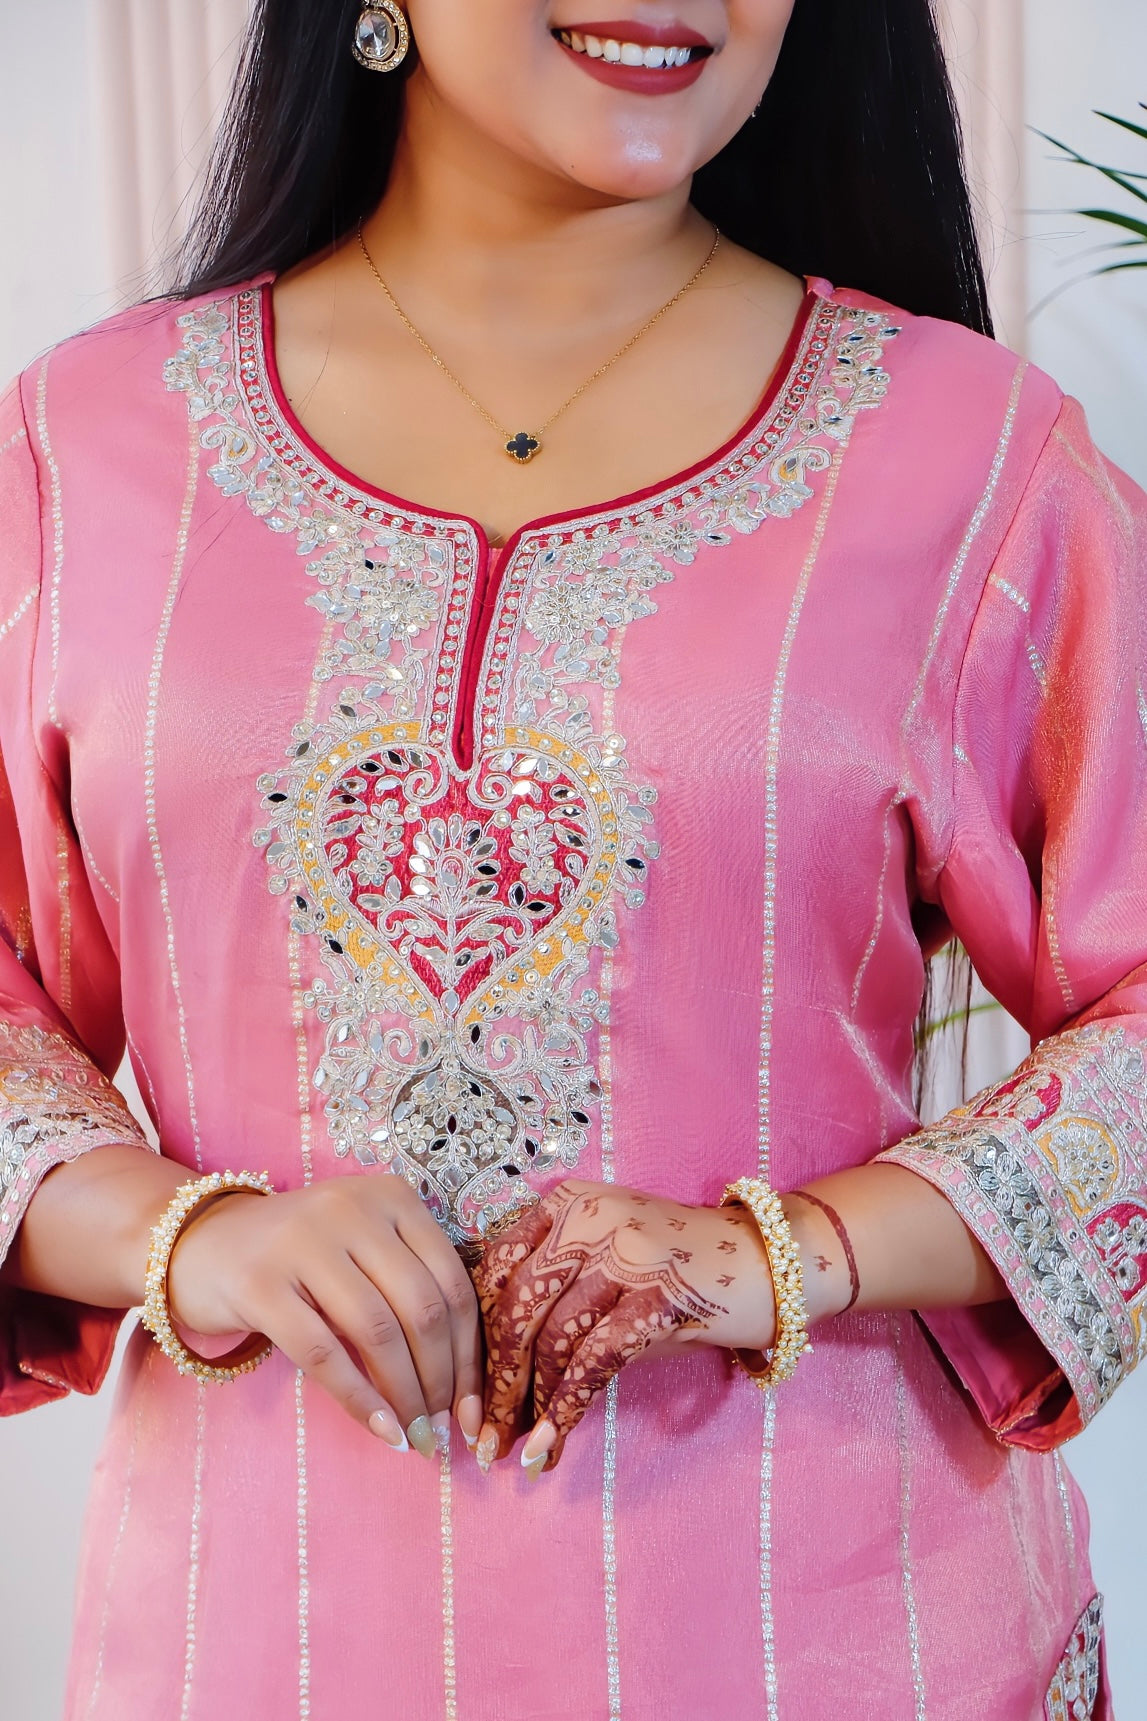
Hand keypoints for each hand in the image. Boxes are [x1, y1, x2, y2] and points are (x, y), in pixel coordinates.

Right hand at [166, 1174, 483, 1457]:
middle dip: (442, 1380)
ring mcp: (303, 1241)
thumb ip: (409, 1291)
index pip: (451, 1281)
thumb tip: (462, 1386)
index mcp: (391, 1196)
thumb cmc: (299, 1258)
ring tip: (414, 1434)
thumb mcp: (362, 1251)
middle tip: (441, 1427)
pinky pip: (323, 1353)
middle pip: (421, 1307)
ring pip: (378, 1332)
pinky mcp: (259, 1283)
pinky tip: (380, 1429)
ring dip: (405, 1396)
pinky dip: (360, 1399)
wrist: (199, 1243)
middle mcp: (351, 1209)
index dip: (469, 1352)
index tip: (474, 1406)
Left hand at [472, 1179, 776, 1473]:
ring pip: (550, 1339)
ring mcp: (625, 1255)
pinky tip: (549, 1446)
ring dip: (526, 1407)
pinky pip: (593, 1362)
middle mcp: (590, 1219)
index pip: (496, 1269)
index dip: (473, 1335)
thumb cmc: (680, 1268)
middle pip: (516, 1308)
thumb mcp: (610, 1256)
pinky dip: (564, 1411)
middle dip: (494, 1382)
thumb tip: (497, 1369)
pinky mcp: (658, 1296)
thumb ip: (557, 1289)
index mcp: (568, 1203)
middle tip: (480, 1435)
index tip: (464, 1389)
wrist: (770, 1260)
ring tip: (513, 1451)